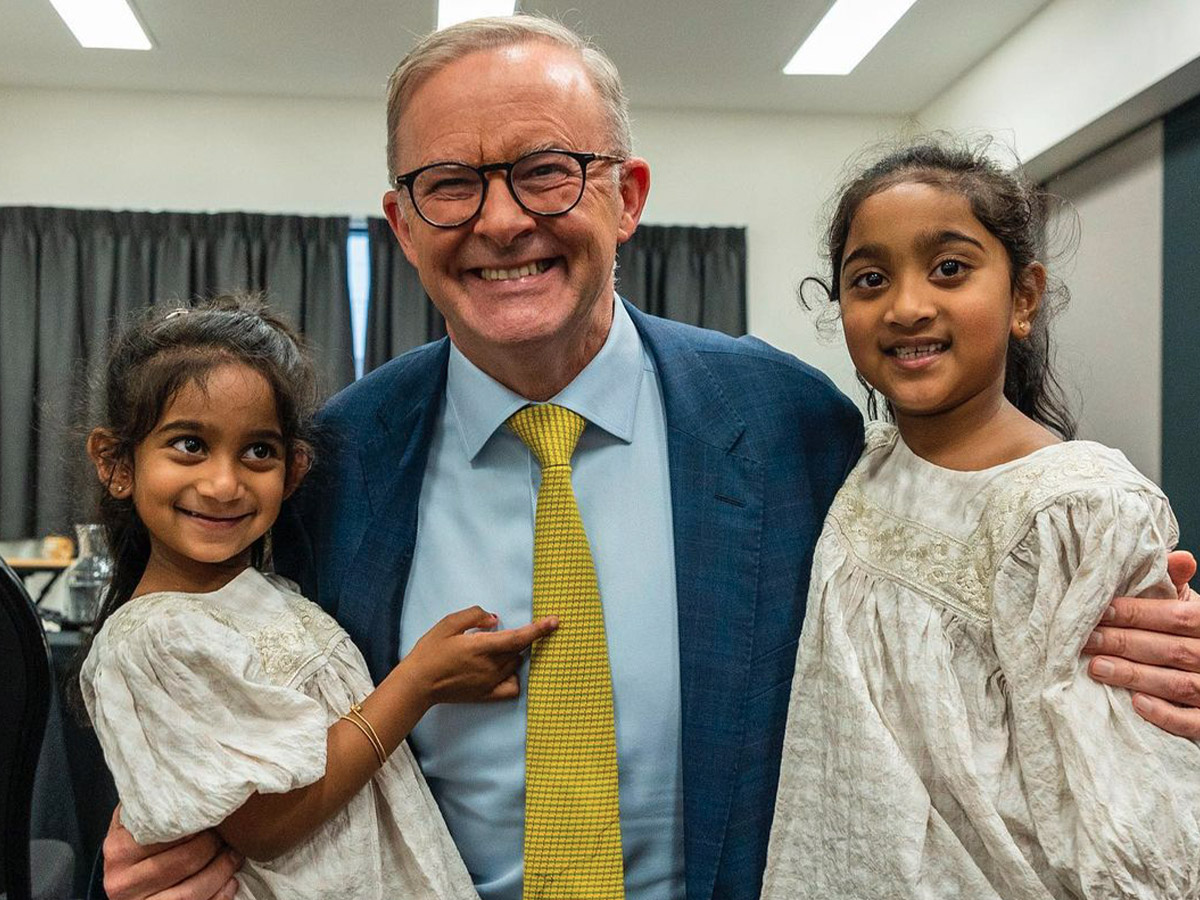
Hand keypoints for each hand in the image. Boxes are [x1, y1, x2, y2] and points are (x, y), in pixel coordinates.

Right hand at [103, 806, 241, 899]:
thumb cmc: (139, 843)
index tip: (219, 810)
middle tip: (232, 834)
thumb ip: (155, 801)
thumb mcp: (139, 821)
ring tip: (235, 855)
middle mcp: (121, 881)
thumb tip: (190, 770)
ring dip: (222, 871)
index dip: (201, 820)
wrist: (125, 882)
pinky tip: (230, 882)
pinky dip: (219, 896)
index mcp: (119, 848)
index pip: (169, 832)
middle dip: (217, 845)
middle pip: (185, 860)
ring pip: (191, 891)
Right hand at [404, 606, 557, 704]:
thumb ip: (474, 616)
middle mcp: (491, 666)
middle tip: (507, 632)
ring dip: (516, 654)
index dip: (539, 629)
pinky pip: (512, 688)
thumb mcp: (448, 624)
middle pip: (520, 650)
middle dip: (522, 638)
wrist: (418, 684)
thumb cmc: (430, 651)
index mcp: (482, 647)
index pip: (519, 637)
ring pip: (516, 665)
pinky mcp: (486, 695)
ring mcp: (490, 682)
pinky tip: (505, 670)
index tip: (555, 621)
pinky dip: (514, 677)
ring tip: (497, 648)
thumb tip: (495, 619)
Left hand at [1084, 550, 1199, 736]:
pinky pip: (1193, 721)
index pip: (1177, 616)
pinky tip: (1137, 705)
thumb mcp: (1187, 606)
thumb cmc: (1190, 632)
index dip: (1138, 613)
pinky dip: (1166, 714)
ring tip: (1096, 668)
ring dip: (1135, 676)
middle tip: (1085, 640)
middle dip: (1124, 644)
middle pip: (1172, 650)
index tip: (1100, 611)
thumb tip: (1181, 557)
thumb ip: (1175, 584)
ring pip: (1178, 684)